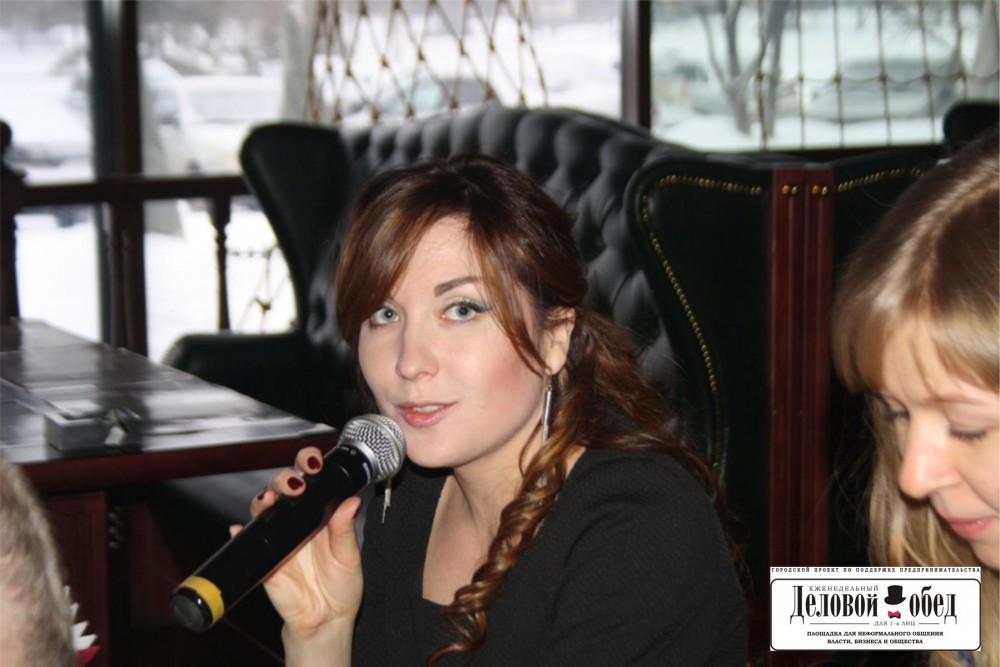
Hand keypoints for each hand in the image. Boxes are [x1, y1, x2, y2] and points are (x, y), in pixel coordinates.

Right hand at [231, 447, 363, 653]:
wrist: (327, 620)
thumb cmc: (340, 586)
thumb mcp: (348, 556)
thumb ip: (345, 530)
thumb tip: (351, 502)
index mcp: (319, 514)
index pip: (311, 481)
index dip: (307, 465)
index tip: (313, 461)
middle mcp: (296, 521)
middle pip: (282, 489)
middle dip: (284, 480)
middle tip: (295, 486)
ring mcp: (278, 539)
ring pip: (263, 510)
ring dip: (263, 501)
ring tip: (270, 501)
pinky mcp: (265, 560)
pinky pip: (247, 543)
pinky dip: (239, 534)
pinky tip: (238, 528)